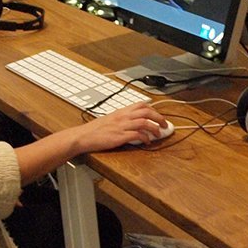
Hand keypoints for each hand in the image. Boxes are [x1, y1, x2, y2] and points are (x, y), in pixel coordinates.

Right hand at [13, 102, 168, 183]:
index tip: (159, 115)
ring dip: (155, 128)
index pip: (141, 105)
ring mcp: (121, 126)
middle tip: (164, 125)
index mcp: (120, 111)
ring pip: (144, 122)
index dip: (153, 109)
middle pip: (146, 111)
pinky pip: (137, 135)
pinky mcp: (119, 136)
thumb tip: (134, 122)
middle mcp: (122, 116)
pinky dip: (145, 138)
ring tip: (159, 134)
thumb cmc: (94, 130)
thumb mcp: (109, 120)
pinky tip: (148, 143)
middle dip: (158, 117)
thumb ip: (122, 119)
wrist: (82, 136)